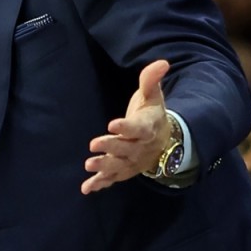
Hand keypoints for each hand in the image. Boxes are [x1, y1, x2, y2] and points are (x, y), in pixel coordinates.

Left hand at [82, 60, 171, 194]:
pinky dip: (100, 184)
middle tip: (93, 145)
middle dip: (110, 148)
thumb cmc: (152, 113)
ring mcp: (132, 161)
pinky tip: (86, 188)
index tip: (112, 124)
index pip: (138, 129)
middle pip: (126, 149)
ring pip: (118, 167)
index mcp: (148, 127)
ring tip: (89, 166)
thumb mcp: (153, 95)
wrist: (164, 139)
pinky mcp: (124, 170)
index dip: (126, 127)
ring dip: (104, 168)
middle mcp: (141, 147)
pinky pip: (113, 179)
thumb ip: (151, 80)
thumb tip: (162, 62)